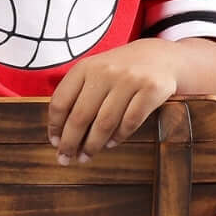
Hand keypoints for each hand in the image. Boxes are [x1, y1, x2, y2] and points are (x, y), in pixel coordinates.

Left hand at [47, 40, 179, 163]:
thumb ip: (78, 95)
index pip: (61, 101)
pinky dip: (118, 137)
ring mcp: (130, 79)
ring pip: (104, 123)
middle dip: (70, 143)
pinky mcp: (151, 89)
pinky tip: (110, 143)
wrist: (160, 57)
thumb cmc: (121, 72)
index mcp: (85, 67)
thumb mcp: (96, 73)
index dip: (55, 126)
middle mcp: (105, 71)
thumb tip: (61, 134)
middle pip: (80, 116)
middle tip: (66, 158)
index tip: (54, 142)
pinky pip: (130, 122)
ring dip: (92, 145)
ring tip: (86, 156)